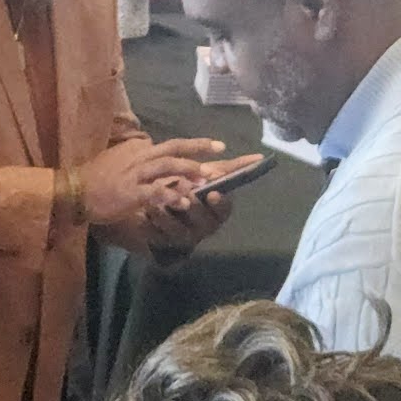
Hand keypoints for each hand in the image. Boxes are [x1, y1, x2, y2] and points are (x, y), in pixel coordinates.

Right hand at [76, 136, 225, 230]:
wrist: (73, 192)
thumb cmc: (97, 179)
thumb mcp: (120, 161)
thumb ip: (139, 157)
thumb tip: (153, 149)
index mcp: (140, 152)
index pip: (173, 145)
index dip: (196, 145)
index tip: (218, 146)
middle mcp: (139, 158)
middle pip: (173, 149)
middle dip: (199, 149)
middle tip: (221, 153)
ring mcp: (134, 175)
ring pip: (165, 166)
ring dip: (188, 170)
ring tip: (207, 177)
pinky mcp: (129, 192)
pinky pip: (154, 192)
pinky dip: (170, 195)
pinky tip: (185, 201)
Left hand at [122, 158, 259, 250]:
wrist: (166, 212)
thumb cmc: (192, 190)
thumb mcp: (210, 177)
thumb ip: (232, 168)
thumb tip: (259, 157)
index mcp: (217, 213)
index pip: (223, 210)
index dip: (219, 203)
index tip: (212, 192)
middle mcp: (203, 228)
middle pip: (200, 220)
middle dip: (191, 205)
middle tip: (181, 192)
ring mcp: (183, 238)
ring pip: (175, 230)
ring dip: (165, 215)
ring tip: (154, 203)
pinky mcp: (163, 243)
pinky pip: (155, 237)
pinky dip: (149, 225)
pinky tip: (142, 214)